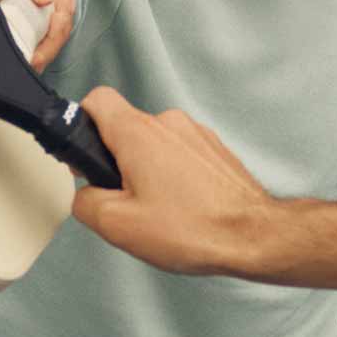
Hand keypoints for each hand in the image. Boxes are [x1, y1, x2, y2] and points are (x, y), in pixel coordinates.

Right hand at [66, 88, 275, 275]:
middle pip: (126, 130)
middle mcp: (169, 123)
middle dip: (118, 163)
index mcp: (138, 133)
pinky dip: (175, 178)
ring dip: (149, 173)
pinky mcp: (215, 151)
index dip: (82, 124)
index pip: (97, 100)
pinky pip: (181, 157)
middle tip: (128, 202)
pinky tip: (184, 209)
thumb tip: (85, 194)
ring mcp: (196, 135)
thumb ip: (84, 201)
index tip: (86, 155)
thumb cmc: (193, 229)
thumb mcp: (117, 224)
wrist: (253, 236)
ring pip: (155, 146)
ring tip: (161, 211)